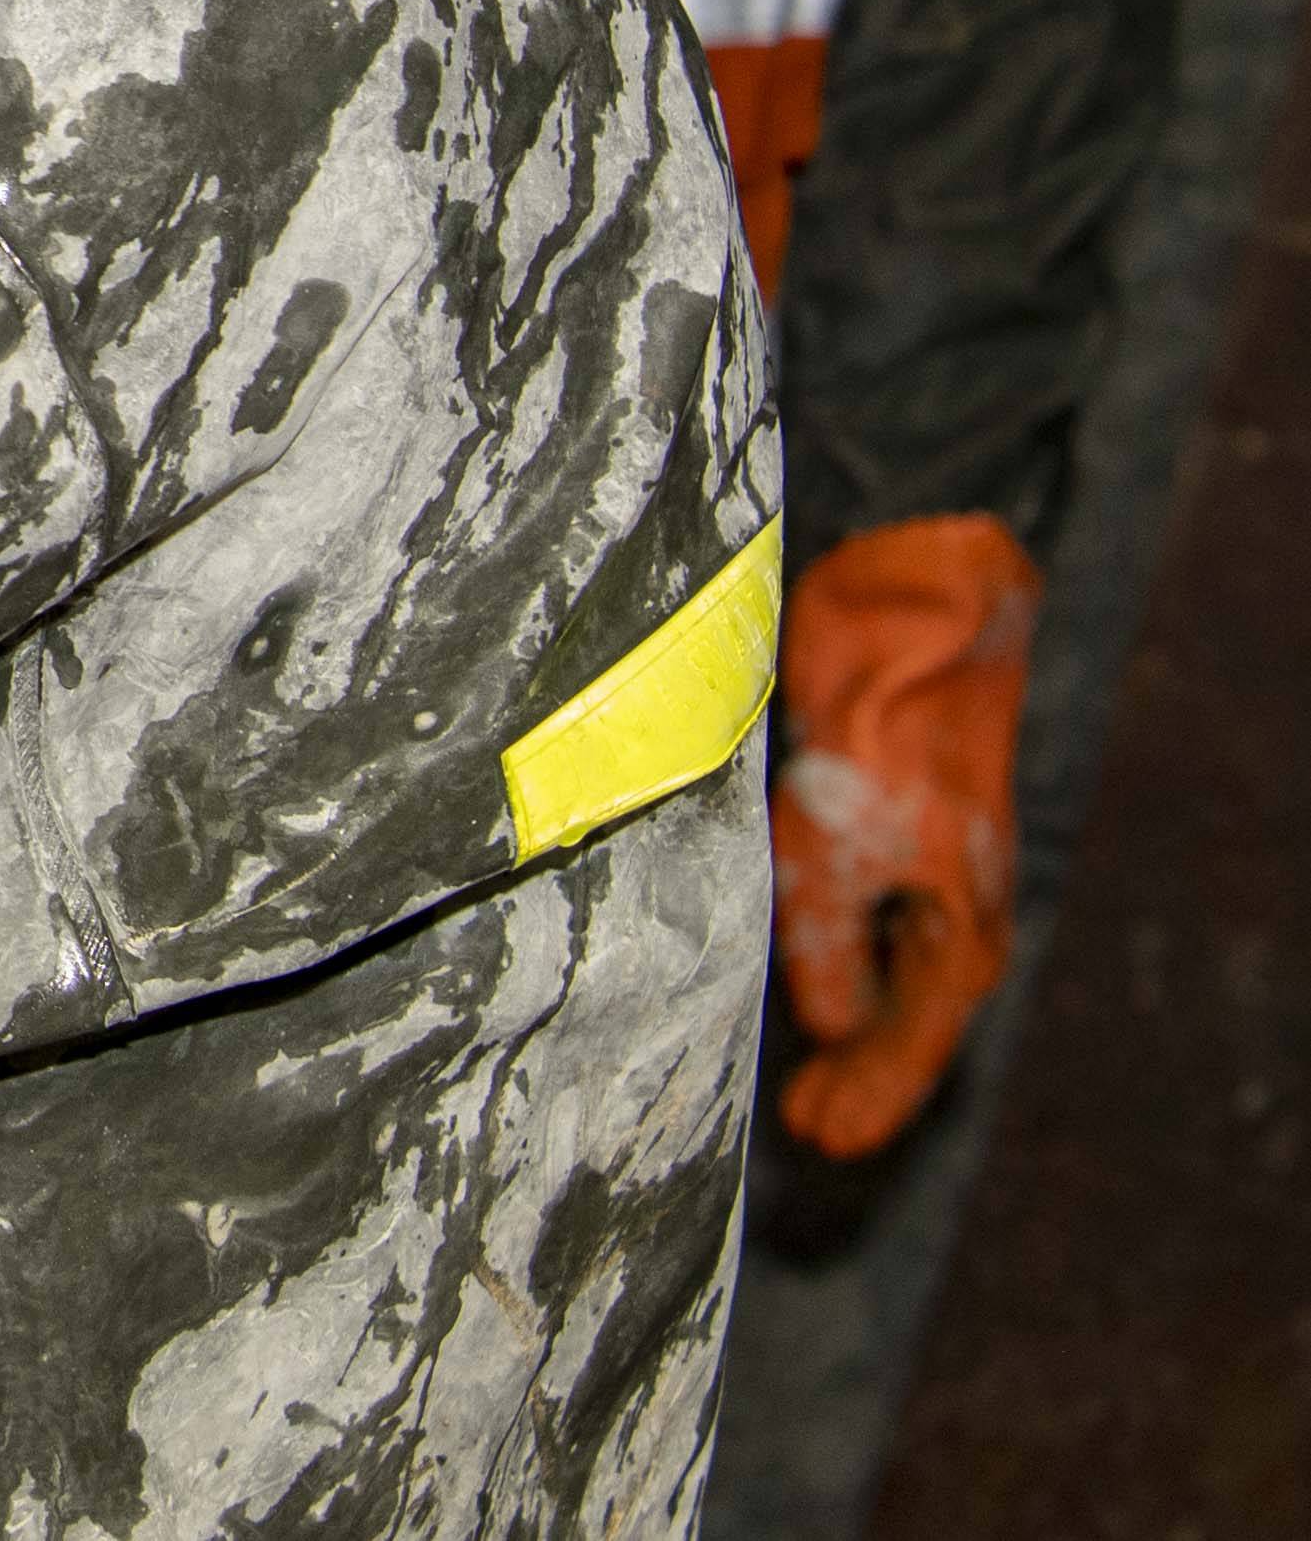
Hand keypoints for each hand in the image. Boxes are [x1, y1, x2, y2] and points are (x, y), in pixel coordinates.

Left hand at [768, 510, 1043, 1159]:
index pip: (911, 1046)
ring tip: (804, 1081)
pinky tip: (805, 984)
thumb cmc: (881, 731)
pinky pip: (864, 925)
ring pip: (883, 977)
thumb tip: (829, 1025)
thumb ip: (824, 941)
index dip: (869, 1099)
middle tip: (810, 1129)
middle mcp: (948, 912)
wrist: (913, 624)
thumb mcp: (833, 847)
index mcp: (960, 932)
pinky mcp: (883, 828)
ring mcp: (921, 872)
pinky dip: (837, 965)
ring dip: (845, 1030)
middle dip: (860, 1079)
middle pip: (903, 1023)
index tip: (821, 1141)